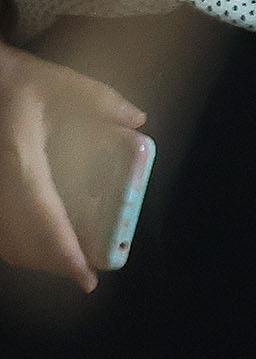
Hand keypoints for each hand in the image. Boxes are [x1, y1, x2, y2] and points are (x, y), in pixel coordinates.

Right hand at [0, 38, 145, 289]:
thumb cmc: (14, 81)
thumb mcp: (61, 83)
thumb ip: (103, 101)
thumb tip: (139, 121)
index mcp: (19, 160)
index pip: (42, 217)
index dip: (63, 252)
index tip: (85, 276)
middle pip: (20, 242)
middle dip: (52, 263)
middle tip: (82, 273)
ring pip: (4, 241)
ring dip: (34, 256)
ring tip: (66, 260)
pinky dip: (17, 242)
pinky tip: (40, 237)